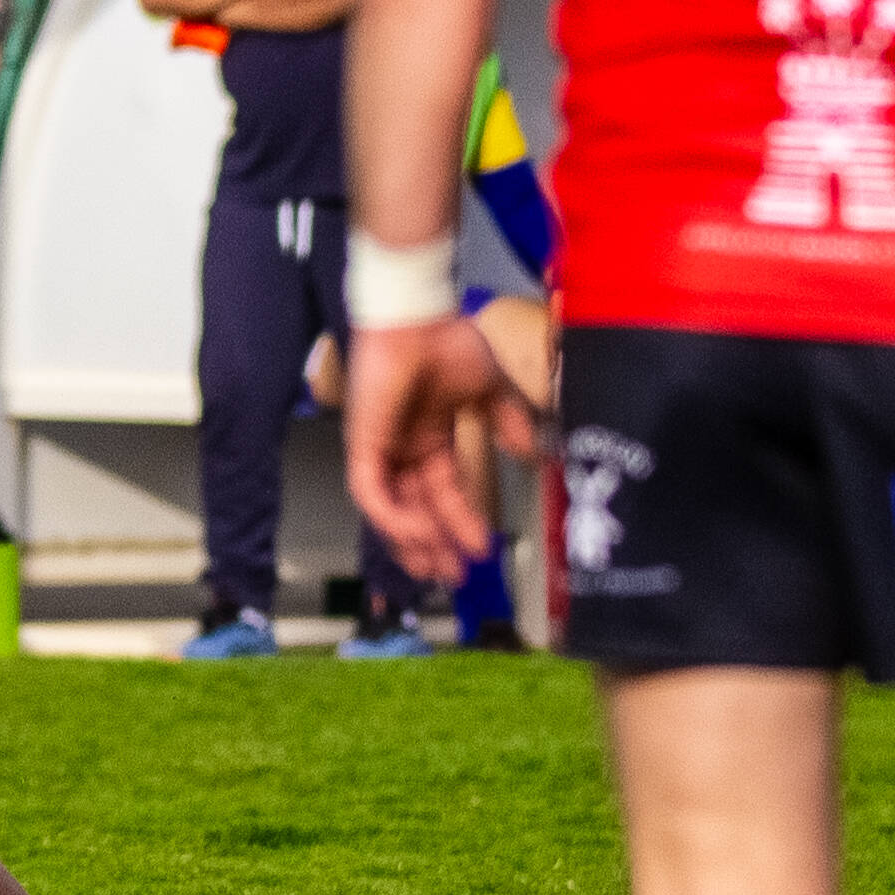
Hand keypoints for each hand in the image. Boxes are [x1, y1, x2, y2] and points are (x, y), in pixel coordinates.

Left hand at [344, 317, 515, 585]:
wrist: (419, 318)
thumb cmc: (449, 342)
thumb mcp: (490, 390)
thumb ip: (509, 424)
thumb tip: (533, 456)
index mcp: (430, 436)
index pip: (444, 490)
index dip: (461, 520)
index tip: (482, 548)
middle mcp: (403, 447)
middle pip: (416, 509)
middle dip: (434, 544)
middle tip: (453, 577)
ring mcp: (380, 447)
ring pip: (392, 510)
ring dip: (413, 540)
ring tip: (437, 567)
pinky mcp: (361, 444)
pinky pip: (371, 493)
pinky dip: (391, 517)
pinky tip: (417, 534)